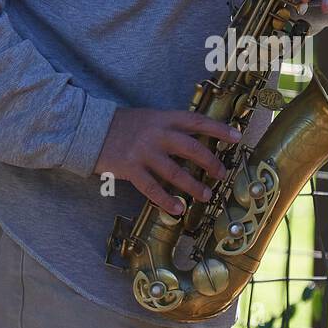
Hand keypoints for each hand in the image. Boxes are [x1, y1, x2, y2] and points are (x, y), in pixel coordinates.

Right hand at [94, 107, 241, 216]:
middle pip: (191, 148)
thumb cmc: (123, 125)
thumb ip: (170, 127)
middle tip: (222, 174)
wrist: (90, 129)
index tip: (237, 137)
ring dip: (193, 186)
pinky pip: (152, 188)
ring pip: (175, 172)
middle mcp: (156, 134)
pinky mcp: (130, 169)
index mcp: (163, 118)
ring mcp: (143, 152)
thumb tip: (196, 141)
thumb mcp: (149, 118)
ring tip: (206, 196)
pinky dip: (166, 200)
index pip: (197, 122)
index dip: (219, 129)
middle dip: (210, 162)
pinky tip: (177, 209)